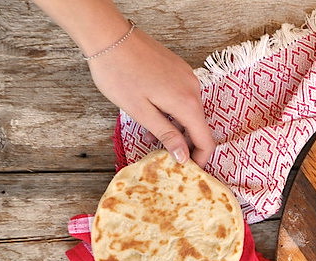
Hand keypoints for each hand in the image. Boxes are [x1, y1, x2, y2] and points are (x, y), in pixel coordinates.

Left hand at [88, 28, 215, 166]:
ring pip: (190, 111)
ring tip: (154, 136)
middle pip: (199, 126)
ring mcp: (188, 77)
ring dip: (178, 127)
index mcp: (187, 104)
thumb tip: (184, 157)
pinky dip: (175, 110)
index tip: (188, 169)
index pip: (206, 140)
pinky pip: (184, 97)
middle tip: (165, 154)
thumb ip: (167, 135)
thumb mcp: (141, 112)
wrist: (110, 36)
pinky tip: (155, 113)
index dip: (200, 159)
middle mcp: (194, 90)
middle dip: (186, 143)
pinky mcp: (180, 69)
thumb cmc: (119, 74)